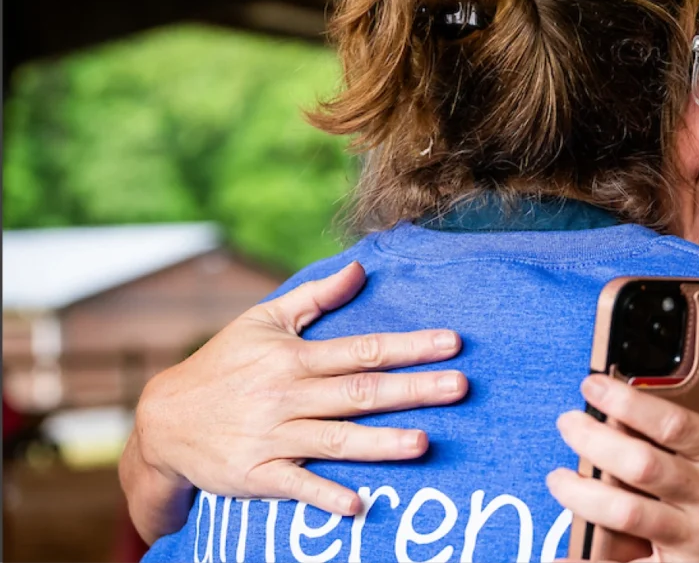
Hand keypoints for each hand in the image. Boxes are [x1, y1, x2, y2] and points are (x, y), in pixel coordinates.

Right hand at [124, 262, 466, 539]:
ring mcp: (272, 437)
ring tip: (423, 444)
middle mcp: (287, 396)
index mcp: (293, 358)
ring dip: (379, 443)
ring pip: (335, 439)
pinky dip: (324, 495)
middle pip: (359, 393)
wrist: (164, 420)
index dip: (408, 346)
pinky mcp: (256, 474)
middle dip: (412, 390)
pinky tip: (358, 504)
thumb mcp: (262, 321)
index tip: (453, 343)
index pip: (362, 350)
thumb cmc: (223, 365)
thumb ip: (316, 298)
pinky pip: (295, 486)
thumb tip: (360, 267)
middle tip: (460, 386)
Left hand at [545, 375, 698, 562]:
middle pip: (640, 464)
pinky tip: (560, 555)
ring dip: (582, 494)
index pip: (671, 422)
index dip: (624, 401)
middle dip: (592, 440)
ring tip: (559, 478)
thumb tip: (663, 385)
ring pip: (626, 513)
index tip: (593, 385)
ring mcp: (697, 537)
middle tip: (568, 424)